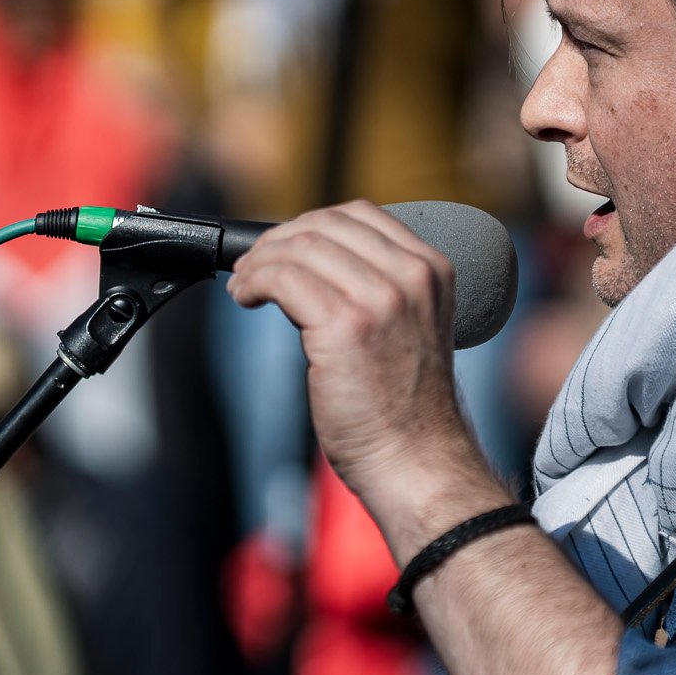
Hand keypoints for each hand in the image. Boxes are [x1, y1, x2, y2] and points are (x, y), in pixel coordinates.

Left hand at [225, 202, 479, 509]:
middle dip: (277, 241)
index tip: (283, 249)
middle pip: (325, 225)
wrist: (415, 460)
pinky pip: (282, 278)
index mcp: (432, 270)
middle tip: (251, 268)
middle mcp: (412, 276)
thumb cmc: (405, 409)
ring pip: (299, 247)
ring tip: (243, 286)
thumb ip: (377, 289)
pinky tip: (245, 298)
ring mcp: (381, 298)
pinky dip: (253, 281)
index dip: (309, 225)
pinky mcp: (345, 325)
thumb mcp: (409, 328)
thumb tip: (307, 262)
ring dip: (258, 262)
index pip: (360, 214)